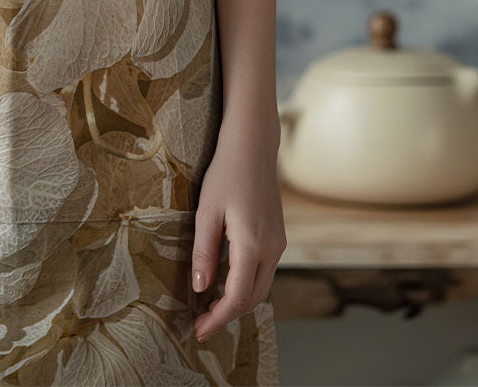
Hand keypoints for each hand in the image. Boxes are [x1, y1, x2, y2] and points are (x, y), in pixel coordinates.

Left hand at [189, 120, 285, 341]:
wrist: (253, 147)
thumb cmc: (226, 173)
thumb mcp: (206, 211)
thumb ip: (203, 252)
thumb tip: (200, 287)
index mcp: (253, 244)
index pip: (238, 297)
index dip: (218, 318)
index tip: (199, 330)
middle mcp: (272, 249)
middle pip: (253, 298)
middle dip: (228, 315)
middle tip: (201, 323)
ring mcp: (279, 243)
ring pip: (261, 287)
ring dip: (238, 301)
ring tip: (210, 307)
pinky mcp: (278, 237)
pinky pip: (264, 271)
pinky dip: (247, 285)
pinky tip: (227, 283)